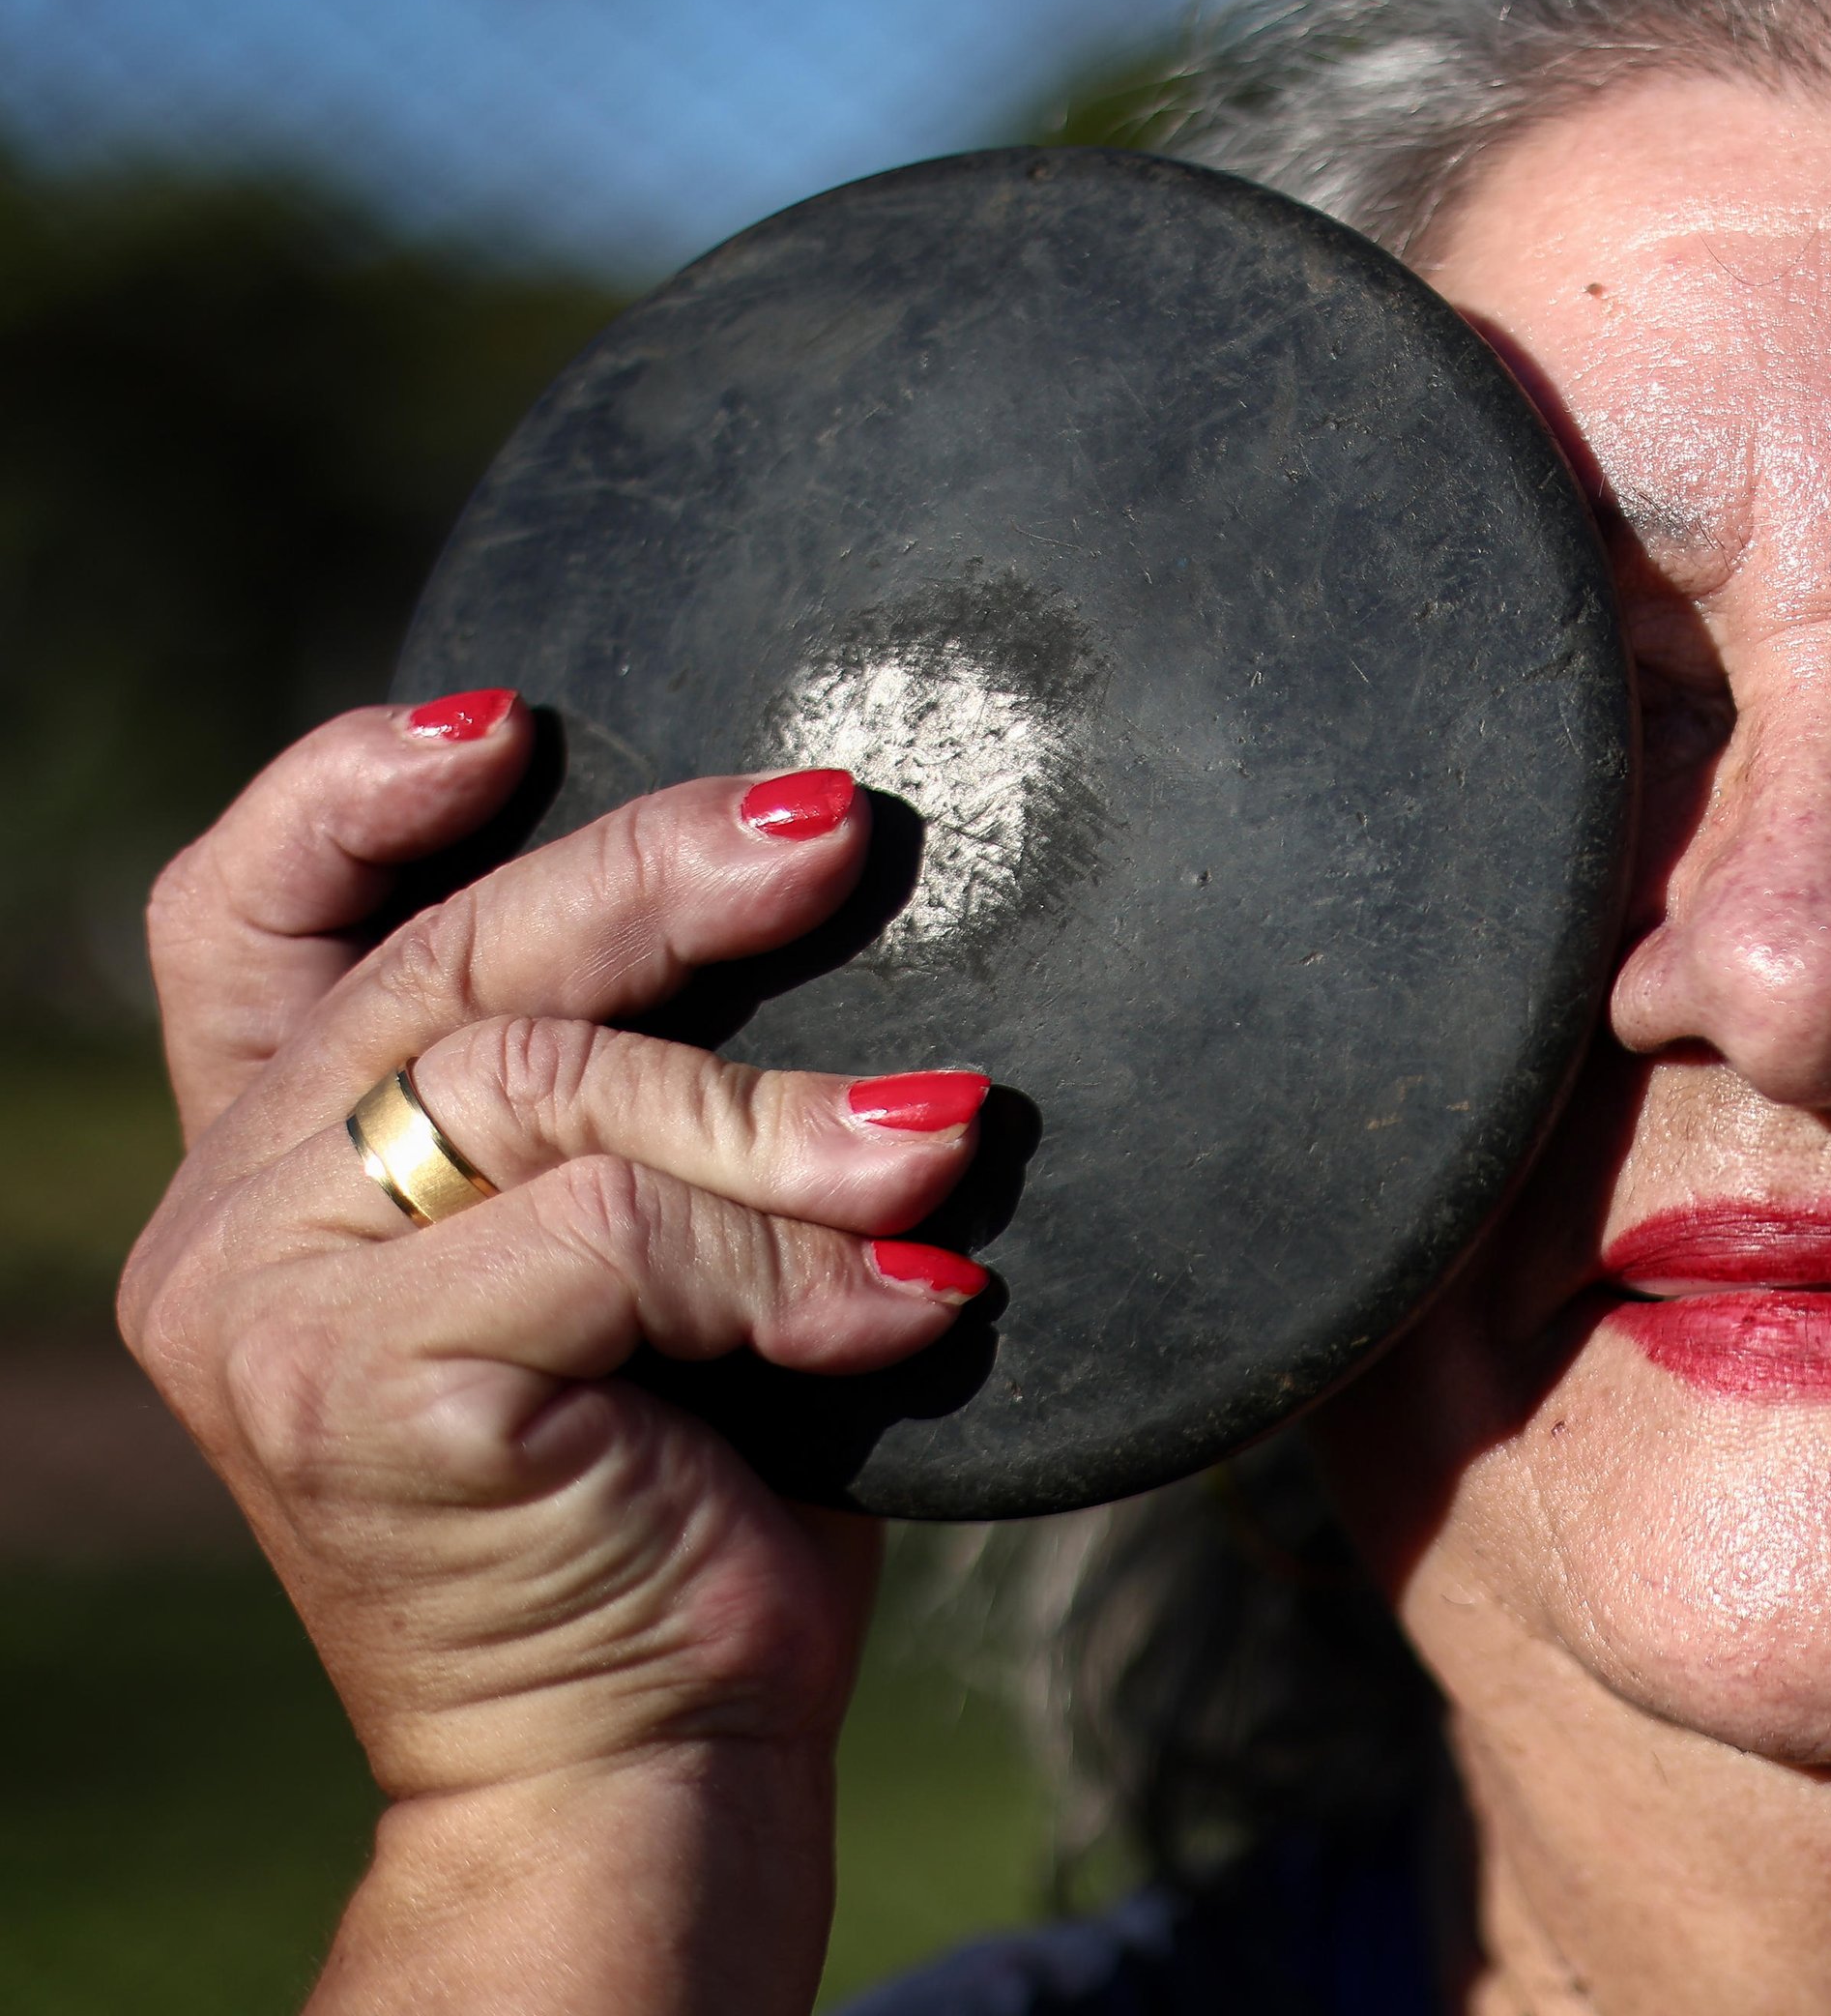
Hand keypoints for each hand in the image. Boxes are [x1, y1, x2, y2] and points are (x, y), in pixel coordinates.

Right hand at [121, 690, 988, 2011]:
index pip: (245, 919)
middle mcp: (230, 1220)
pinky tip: (921, 1305)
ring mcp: (273, 1310)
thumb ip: (626, 1105)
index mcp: (279, 1168)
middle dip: (657, 874)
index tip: (515, 718)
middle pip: (454, 963)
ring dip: (785, 1113)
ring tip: (951, 1140)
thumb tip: (803, 879)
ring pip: (556, 1090)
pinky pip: (622, 1241)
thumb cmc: (685, 1487)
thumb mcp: (639, 1263)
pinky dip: (797, 1263)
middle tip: (838, 831)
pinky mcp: (365, 1395)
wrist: (639, 1762)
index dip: (354, 788)